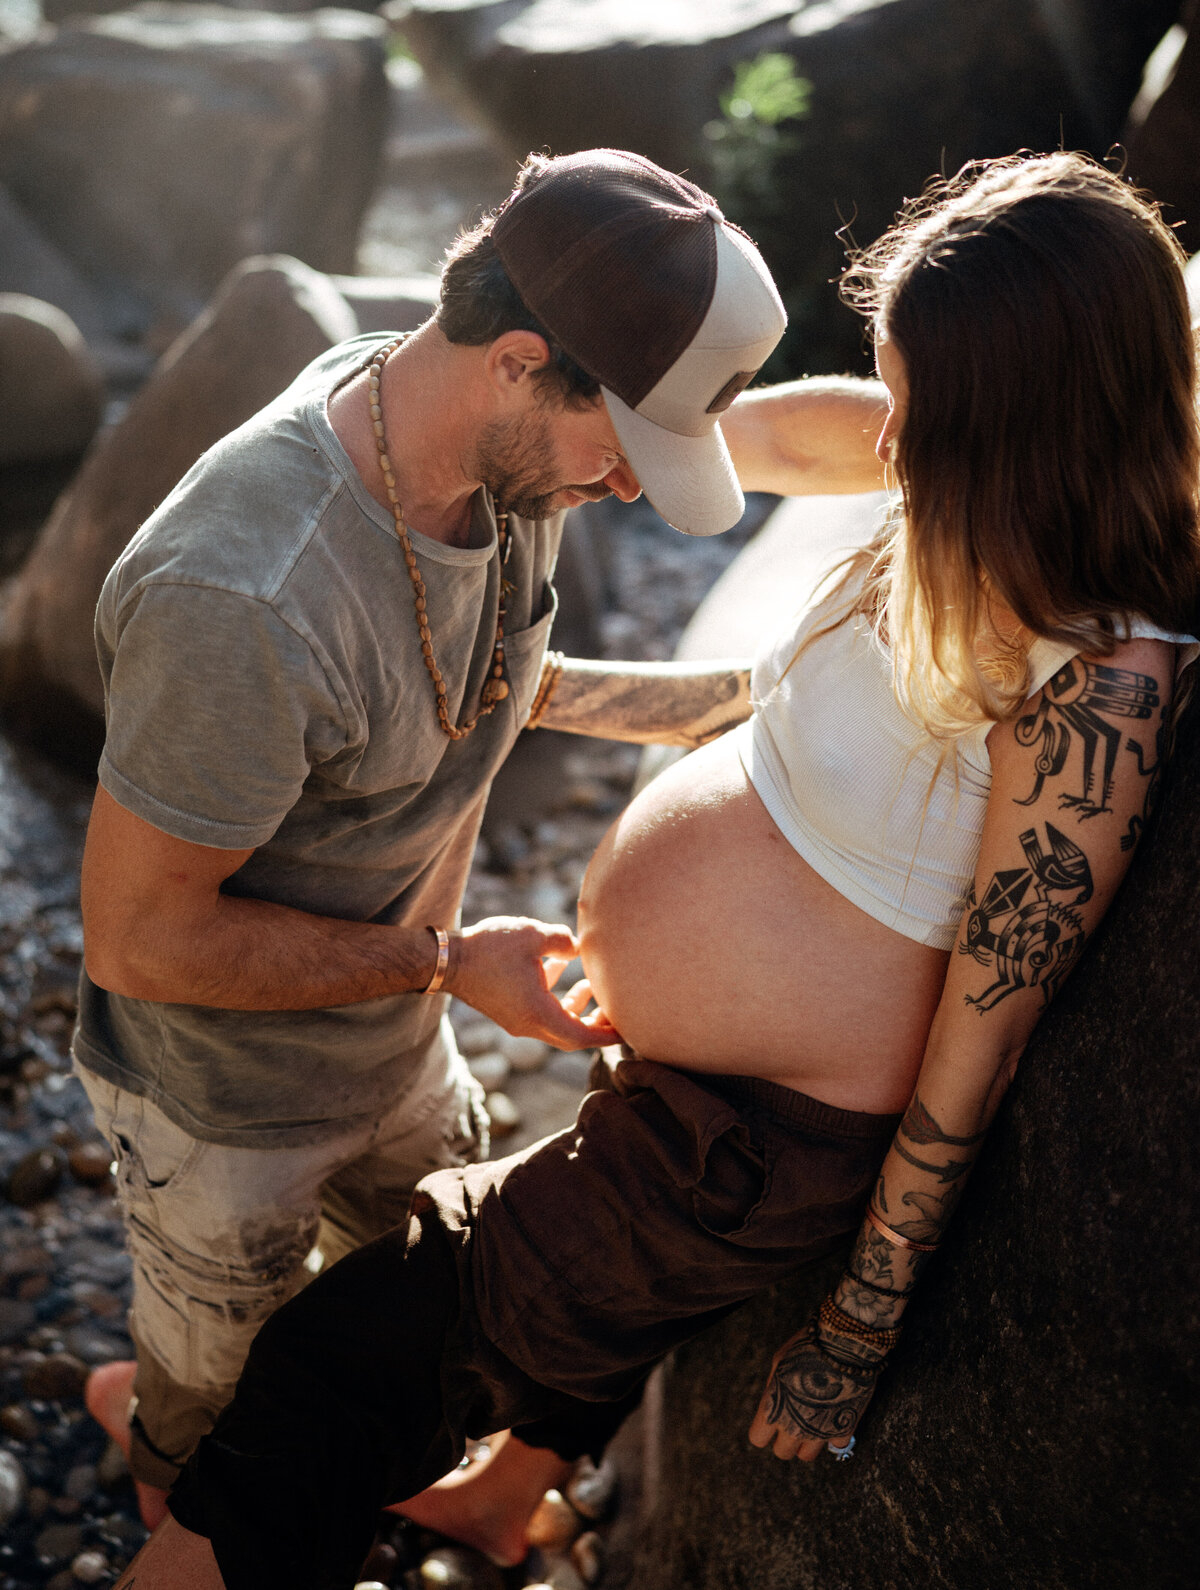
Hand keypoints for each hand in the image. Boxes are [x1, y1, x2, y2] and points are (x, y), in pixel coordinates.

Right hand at [447, 917, 620, 1049]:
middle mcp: (528, 1024)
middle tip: (614, 1012)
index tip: (626, 1029)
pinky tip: (560, 966)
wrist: (446, 959)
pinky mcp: (506, 1009)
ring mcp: (515, 1019)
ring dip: (574, 1008)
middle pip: (570, 1035)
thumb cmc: (489, 947)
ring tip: (590, 986)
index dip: (606, 1035)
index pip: (581, 1037)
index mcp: (538, 1014)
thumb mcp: (533, 936)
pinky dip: (554, 996)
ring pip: (555, 1022)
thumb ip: (563, 941)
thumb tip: (578, 946)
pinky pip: (539, 1010)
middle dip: (594, 1025)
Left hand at [748, 1319, 882, 1461]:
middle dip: (786, 1438)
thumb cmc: (806, 1347)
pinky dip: (834, 1435)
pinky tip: (835, 1416)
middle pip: (782, 1452)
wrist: (843, 1345)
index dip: (764, 1430)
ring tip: (814, 1420)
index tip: (771, 1420)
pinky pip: (835, 1445)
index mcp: (772, 1409)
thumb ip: (773, 1388)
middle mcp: (792, 1427)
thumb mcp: (779, 1362)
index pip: (758, 1438)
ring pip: (806, 1455)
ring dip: (808, 1442)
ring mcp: (818, 1433)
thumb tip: (773, 1403)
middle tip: (795, 1419)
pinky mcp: (843, 1431)